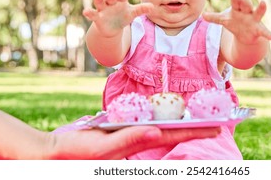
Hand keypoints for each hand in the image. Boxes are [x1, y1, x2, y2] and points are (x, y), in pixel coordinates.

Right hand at [47, 126, 220, 159]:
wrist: (54, 154)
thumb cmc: (74, 154)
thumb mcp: (101, 149)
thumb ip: (128, 141)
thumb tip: (157, 131)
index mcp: (134, 146)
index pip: (169, 136)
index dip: (193, 131)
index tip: (215, 127)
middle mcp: (135, 144)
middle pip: (169, 134)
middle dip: (192, 129)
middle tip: (214, 123)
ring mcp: (129, 141)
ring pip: (159, 130)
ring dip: (178, 124)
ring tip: (197, 118)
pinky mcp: (120, 136)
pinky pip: (143, 127)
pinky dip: (158, 121)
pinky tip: (164, 116)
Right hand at [83, 0, 152, 37]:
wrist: (112, 27)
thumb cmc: (123, 16)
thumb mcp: (132, 13)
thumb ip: (141, 9)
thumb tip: (152, 6)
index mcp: (120, 0)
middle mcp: (110, 2)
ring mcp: (102, 9)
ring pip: (99, 2)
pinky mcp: (97, 17)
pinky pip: (92, 13)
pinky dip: (89, 12)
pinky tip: (86, 11)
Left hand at [203, 0, 270, 44]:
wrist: (246, 35)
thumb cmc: (235, 23)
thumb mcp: (224, 20)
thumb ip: (214, 18)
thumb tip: (202, 15)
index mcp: (238, 9)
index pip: (236, 2)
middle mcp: (247, 12)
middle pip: (246, 4)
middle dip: (244, 0)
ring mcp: (254, 20)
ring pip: (258, 13)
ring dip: (261, 8)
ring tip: (263, 3)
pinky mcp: (259, 30)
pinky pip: (264, 31)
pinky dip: (268, 34)